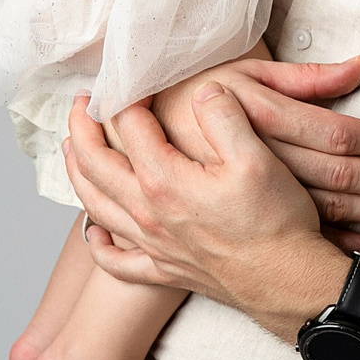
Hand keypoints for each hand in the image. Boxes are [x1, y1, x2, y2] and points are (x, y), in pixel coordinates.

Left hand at [65, 92, 352, 342]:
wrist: (288, 282)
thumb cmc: (275, 221)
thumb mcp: (255, 157)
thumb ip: (223, 116)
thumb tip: (202, 90)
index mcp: (164, 180)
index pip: (128, 126)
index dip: (127, 95)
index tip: (134, 77)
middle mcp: (148, 213)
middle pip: (95, 164)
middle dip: (82, 127)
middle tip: (83, 101)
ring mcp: (153, 244)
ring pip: (96, 207)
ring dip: (78, 174)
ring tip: (71, 150)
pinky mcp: (165, 269)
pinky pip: (117, 262)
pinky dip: (98, 246)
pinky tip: (95, 234)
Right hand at [151, 54, 359, 226]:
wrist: (138, 131)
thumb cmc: (199, 92)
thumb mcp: (248, 74)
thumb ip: (306, 75)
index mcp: (261, 118)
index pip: (335, 133)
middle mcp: (257, 158)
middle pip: (337, 176)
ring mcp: (249, 193)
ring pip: (324, 206)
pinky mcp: (242, 214)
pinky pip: (296, 232)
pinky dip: (336, 239)